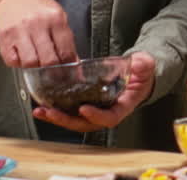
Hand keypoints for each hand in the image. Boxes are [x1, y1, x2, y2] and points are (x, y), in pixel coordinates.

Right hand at [0, 0, 77, 67]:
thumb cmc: (36, 6)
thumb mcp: (57, 15)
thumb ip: (65, 38)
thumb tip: (74, 63)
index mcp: (55, 18)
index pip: (66, 50)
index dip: (69, 66)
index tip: (69, 73)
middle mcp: (37, 24)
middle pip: (49, 59)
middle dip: (53, 71)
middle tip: (54, 73)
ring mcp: (19, 31)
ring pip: (31, 63)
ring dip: (35, 68)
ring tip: (37, 63)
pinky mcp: (4, 38)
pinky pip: (13, 61)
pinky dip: (19, 64)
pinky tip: (23, 56)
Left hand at [33, 51, 156, 132]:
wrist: (137, 75)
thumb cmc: (141, 73)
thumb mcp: (145, 66)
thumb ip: (143, 65)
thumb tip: (139, 64)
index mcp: (122, 106)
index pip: (110, 118)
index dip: (97, 116)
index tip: (84, 109)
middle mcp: (106, 112)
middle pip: (86, 124)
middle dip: (67, 120)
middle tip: (51, 112)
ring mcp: (95, 109)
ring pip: (75, 120)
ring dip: (56, 117)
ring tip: (40, 111)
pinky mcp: (85, 103)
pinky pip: (70, 111)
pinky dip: (55, 110)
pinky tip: (41, 106)